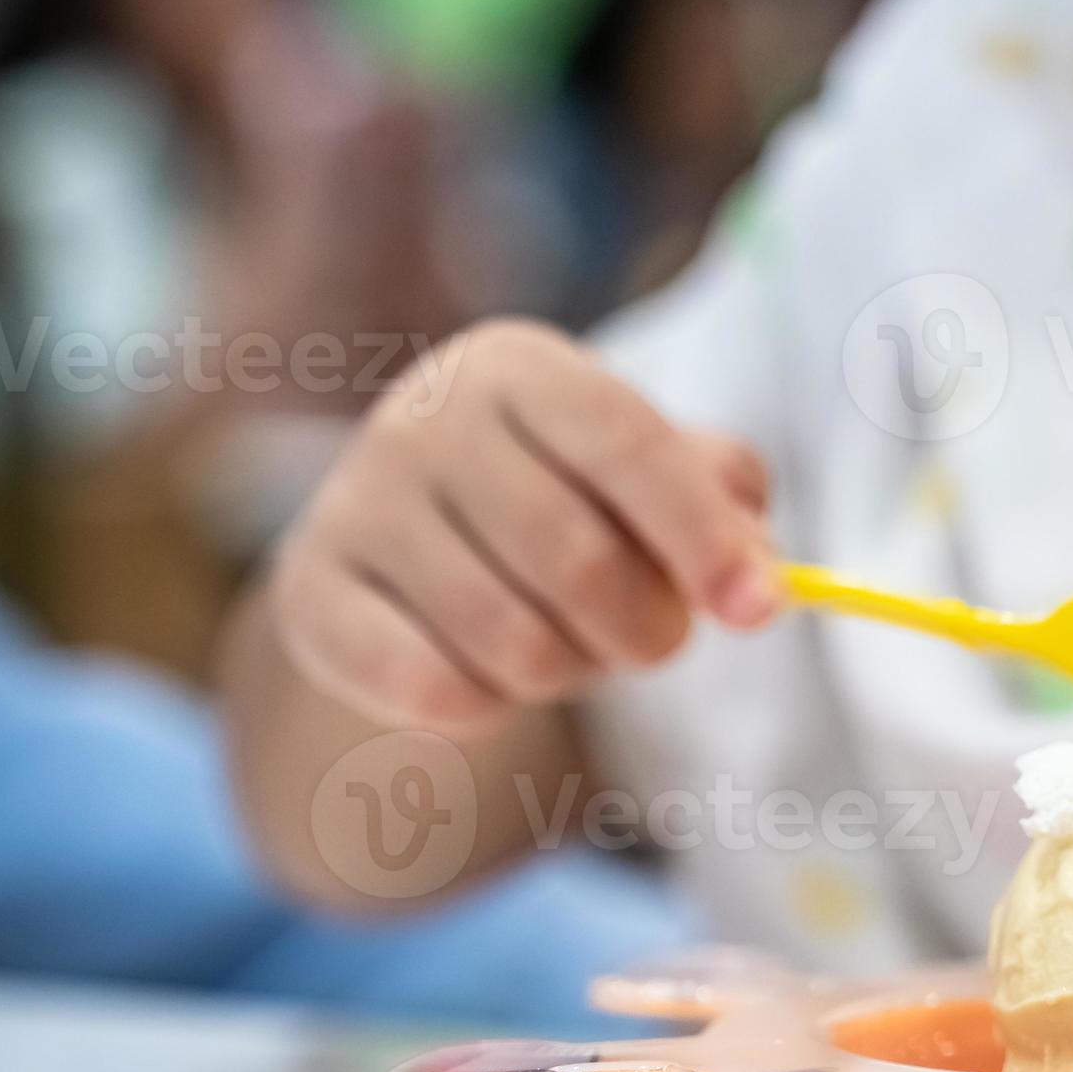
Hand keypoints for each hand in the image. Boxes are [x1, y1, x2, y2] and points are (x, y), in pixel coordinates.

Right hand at [267, 319, 779, 732]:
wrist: (401, 557)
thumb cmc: (558, 505)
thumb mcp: (643, 476)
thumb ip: (719, 500)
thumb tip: (761, 569)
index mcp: (517, 365)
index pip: (627, 445)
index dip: (702, 536)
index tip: (759, 611)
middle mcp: (424, 415)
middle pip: (579, 562)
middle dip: (644, 630)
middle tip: (648, 639)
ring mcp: (355, 502)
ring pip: (515, 644)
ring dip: (568, 673)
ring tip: (558, 642)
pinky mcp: (310, 595)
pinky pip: (438, 692)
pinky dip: (489, 706)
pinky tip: (480, 669)